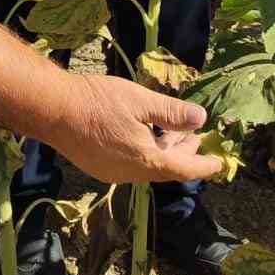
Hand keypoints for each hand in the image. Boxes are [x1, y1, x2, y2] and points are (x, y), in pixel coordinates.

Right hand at [52, 75, 222, 185]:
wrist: (54, 110)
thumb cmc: (99, 101)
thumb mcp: (140, 101)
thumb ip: (171, 113)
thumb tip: (201, 119)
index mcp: (144, 160)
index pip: (183, 169)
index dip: (204, 166)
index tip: (220, 163)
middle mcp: (130, 173)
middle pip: (165, 169)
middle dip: (184, 153)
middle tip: (197, 136)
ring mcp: (113, 173)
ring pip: (148, 166)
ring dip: (164, 151)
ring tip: (174, 133)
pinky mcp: (100, 166)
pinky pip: (132, 164)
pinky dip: (146, 152)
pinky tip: (145, 134)